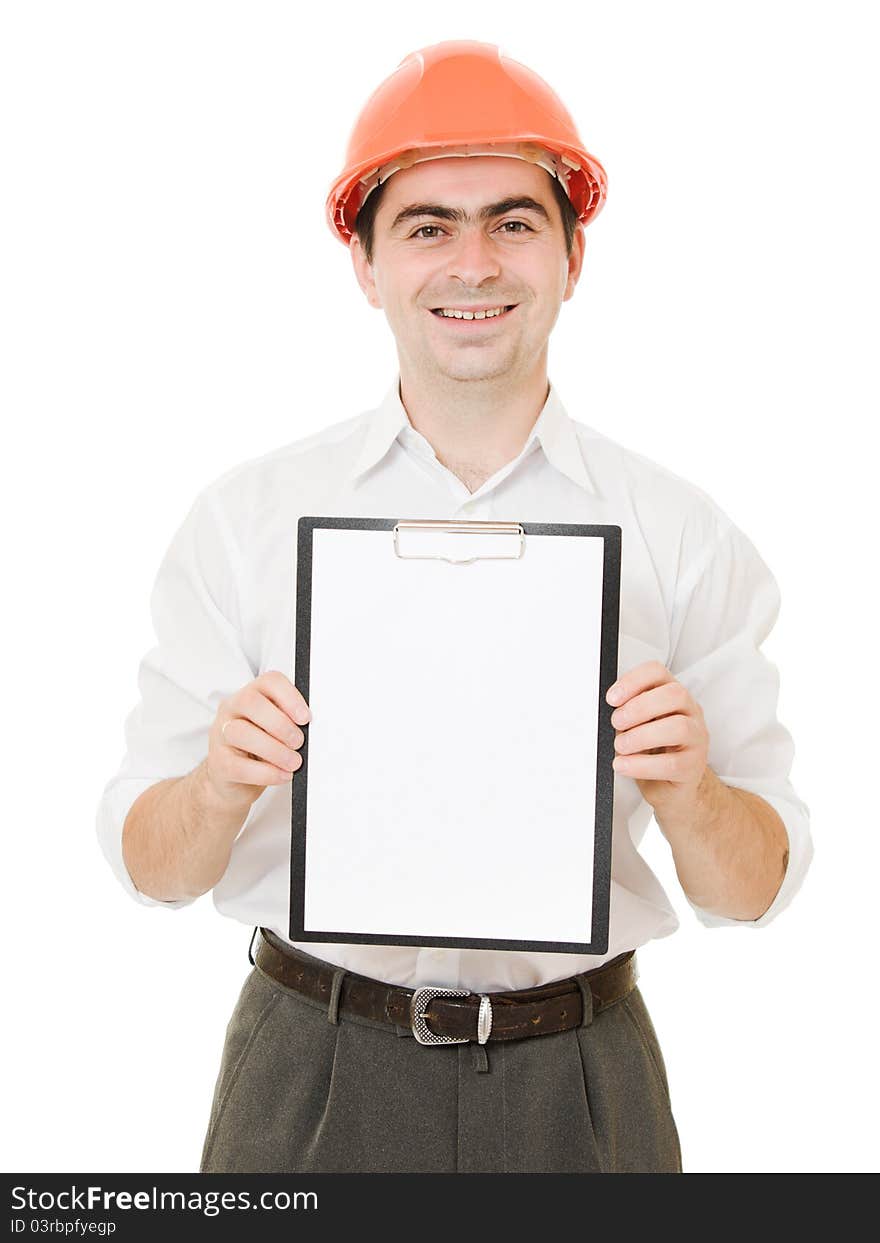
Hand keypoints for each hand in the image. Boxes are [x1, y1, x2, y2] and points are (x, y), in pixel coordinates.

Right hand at [204, 671, 310, 806]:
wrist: (231, 779)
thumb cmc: (259, 749)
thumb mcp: (274, 729)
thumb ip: (290, 722)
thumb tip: (311, 730)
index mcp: (251, 695)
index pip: (268, 681)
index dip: (289, 697)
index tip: (305, 717)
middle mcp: (232, 710)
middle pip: (251, 702)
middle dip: (280, 724)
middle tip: (299, 742)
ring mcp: (221, 735)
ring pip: (241, 733)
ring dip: (274, 750)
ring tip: (293, 762)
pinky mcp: (219, 763)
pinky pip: (239, 766)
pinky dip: (266, 773)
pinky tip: (282, 775)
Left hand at [606, 660, 708, 811]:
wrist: (671, 789)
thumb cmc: (653, 753)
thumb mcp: (636, 727)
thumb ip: (626, 716)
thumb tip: (605, 714)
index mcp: (672, 696)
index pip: (658, 673)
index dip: (634, 680)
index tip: (612, 698)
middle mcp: (690, 712)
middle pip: (674, 695)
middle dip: (639, 707)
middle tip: (617, 722)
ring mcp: (696, 739)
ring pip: (678, 727)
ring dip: (642, 736)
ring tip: (621, 745)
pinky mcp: (693, 766)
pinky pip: (671, 763)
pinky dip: (642, 764)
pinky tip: (625, 765)